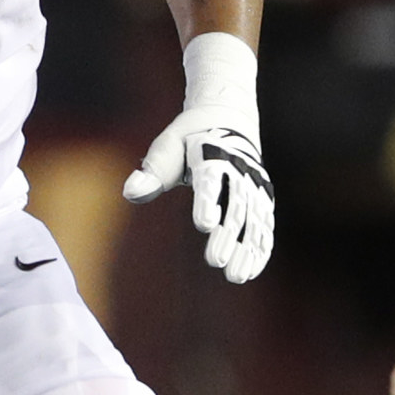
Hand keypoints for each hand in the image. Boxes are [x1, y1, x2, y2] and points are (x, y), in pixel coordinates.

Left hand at [125, 112, 273, 284]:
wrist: (228, 119)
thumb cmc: (190, 138)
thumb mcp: (168, 146)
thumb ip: (153, 171)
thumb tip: (130, 192)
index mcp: (213, 153)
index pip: (211, 180)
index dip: (208, 201)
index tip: (203, 223)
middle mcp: (240, 170)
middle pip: (236, 205)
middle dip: (227, 234)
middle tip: (216, 260)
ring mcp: (255, 185)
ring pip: (253, 220)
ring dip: (246, 248)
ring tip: (235, 275)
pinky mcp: (263, 198)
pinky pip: (264, 225)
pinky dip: (260, 248)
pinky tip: (250, 271)